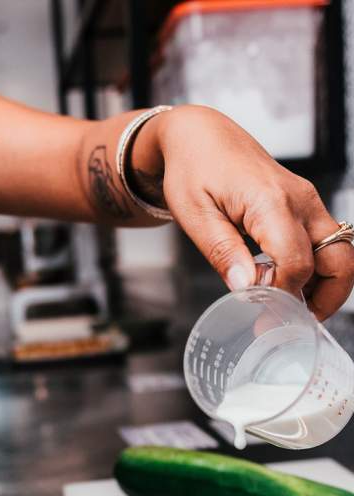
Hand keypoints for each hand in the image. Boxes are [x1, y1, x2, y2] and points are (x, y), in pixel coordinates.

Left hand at [137, 105, 353, 319]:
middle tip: (292, 323)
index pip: (296, 262)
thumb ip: (223, 252)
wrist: (201, 135)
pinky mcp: (304, 206)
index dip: (284, 295)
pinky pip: (326, 242)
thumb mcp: (195, 215)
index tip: (263, 317)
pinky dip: (317, 269)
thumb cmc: (193, 168)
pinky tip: (287, 284)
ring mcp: (307, 202)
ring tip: (292, 309)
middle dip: (325, 299)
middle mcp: (300, 201)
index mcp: (270, 202)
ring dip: (326, 286)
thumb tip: (245, 288)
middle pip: (338, 259)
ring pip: (341, 252)